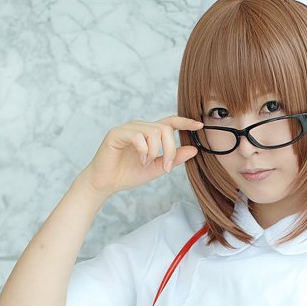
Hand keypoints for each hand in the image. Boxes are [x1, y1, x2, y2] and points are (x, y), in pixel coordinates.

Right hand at [79, 115, 204, 196]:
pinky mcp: (117, 133)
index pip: (170, 122)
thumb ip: (174, 158)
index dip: (185, 122)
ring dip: (155, 152)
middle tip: (167, 168)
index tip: (199, 126)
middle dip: (170, 150)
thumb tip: (194, 149)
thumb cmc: (129, 174)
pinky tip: (140, 160)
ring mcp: (128, 128)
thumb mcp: (157, 168)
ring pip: (153, 131)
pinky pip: (138, 136)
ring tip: (147, 163)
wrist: (107, 183)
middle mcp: (140, 126)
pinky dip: (144, 151)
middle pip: (165, 129)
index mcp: (149, 133)